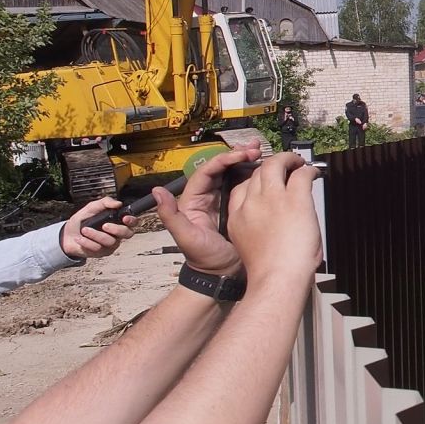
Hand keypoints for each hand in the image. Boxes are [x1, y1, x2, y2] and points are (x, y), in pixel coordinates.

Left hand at [59, 197, 133, 260]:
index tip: (125, 218)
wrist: (67, 235)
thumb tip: (118, 203)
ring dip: (96, 235)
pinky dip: (87, 242)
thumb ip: (105, 202)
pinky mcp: (102, 253)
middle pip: (127, 234)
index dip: (132, 221)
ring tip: (84, 230)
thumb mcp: (91, 207)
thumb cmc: (81, 222)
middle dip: (116, 229)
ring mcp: (111, 245)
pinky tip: (80, 239)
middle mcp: (117, 234)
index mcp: (118, 222)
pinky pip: (98, 248)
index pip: (132, 222)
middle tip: (104, 225)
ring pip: (110, 241)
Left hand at [151, 147, 256, 275]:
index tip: (241, 155)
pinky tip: (267, 169)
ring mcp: (226, 202)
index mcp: (194, 200)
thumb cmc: (202, 259)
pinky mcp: (240, 207)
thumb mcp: (185, 237)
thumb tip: (157, 191)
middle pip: (222, 168)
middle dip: (237, 155)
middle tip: (255, 147)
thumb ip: (170, 215)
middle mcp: (209, 197)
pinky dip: (256, 176)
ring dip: (248, 161)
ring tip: (261, 151)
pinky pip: (247, 187)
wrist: (222, 276)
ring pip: (235, 174)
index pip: (207, 171)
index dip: (224, 160)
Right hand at [227, 152, 322, 288]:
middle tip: (285, 166)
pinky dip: (309, 170)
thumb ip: (259, 227)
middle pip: (257, 173)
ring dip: (288, 159)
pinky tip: (314, 172)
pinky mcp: (294, 198)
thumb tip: (277, 221)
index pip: (241, 189)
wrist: (278, 277)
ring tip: (298, 162)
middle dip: (270, 166)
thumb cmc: (270, 270)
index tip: (266, 184)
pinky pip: (301, 174)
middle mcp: (251, 203)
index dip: (254, 182)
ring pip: (275, 165)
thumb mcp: (253, 245)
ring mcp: (271, 198)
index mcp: (238, 217)